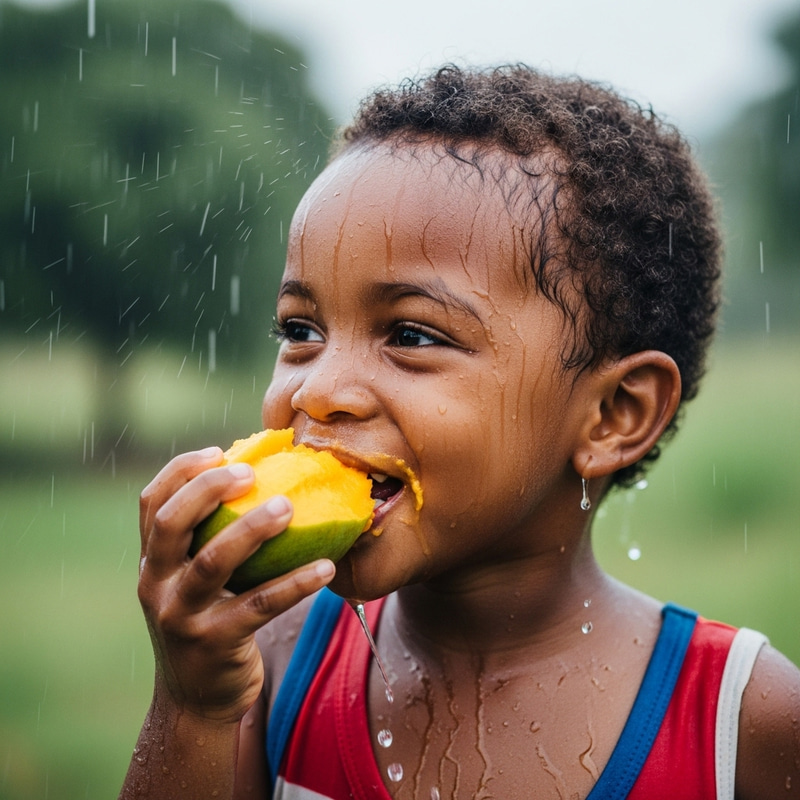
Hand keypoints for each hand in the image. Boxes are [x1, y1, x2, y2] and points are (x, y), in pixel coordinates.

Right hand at [137, 446, 334, 723]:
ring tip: (289, 507)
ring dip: (253, 529)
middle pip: (171, 524)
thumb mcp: (190, 583)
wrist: (195, 701)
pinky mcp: (216, 643)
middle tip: (250, 472)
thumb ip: (207, 542)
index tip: (218, 450)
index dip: (180, 471)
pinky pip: (261, 605)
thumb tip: (262, 483)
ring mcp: (182, 617)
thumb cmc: (207, 623)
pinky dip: (296, 582)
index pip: (151, 504)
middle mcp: (156, 585)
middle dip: (208, 490)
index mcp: (152, 563)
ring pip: (213, 562)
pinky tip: (327, 566)